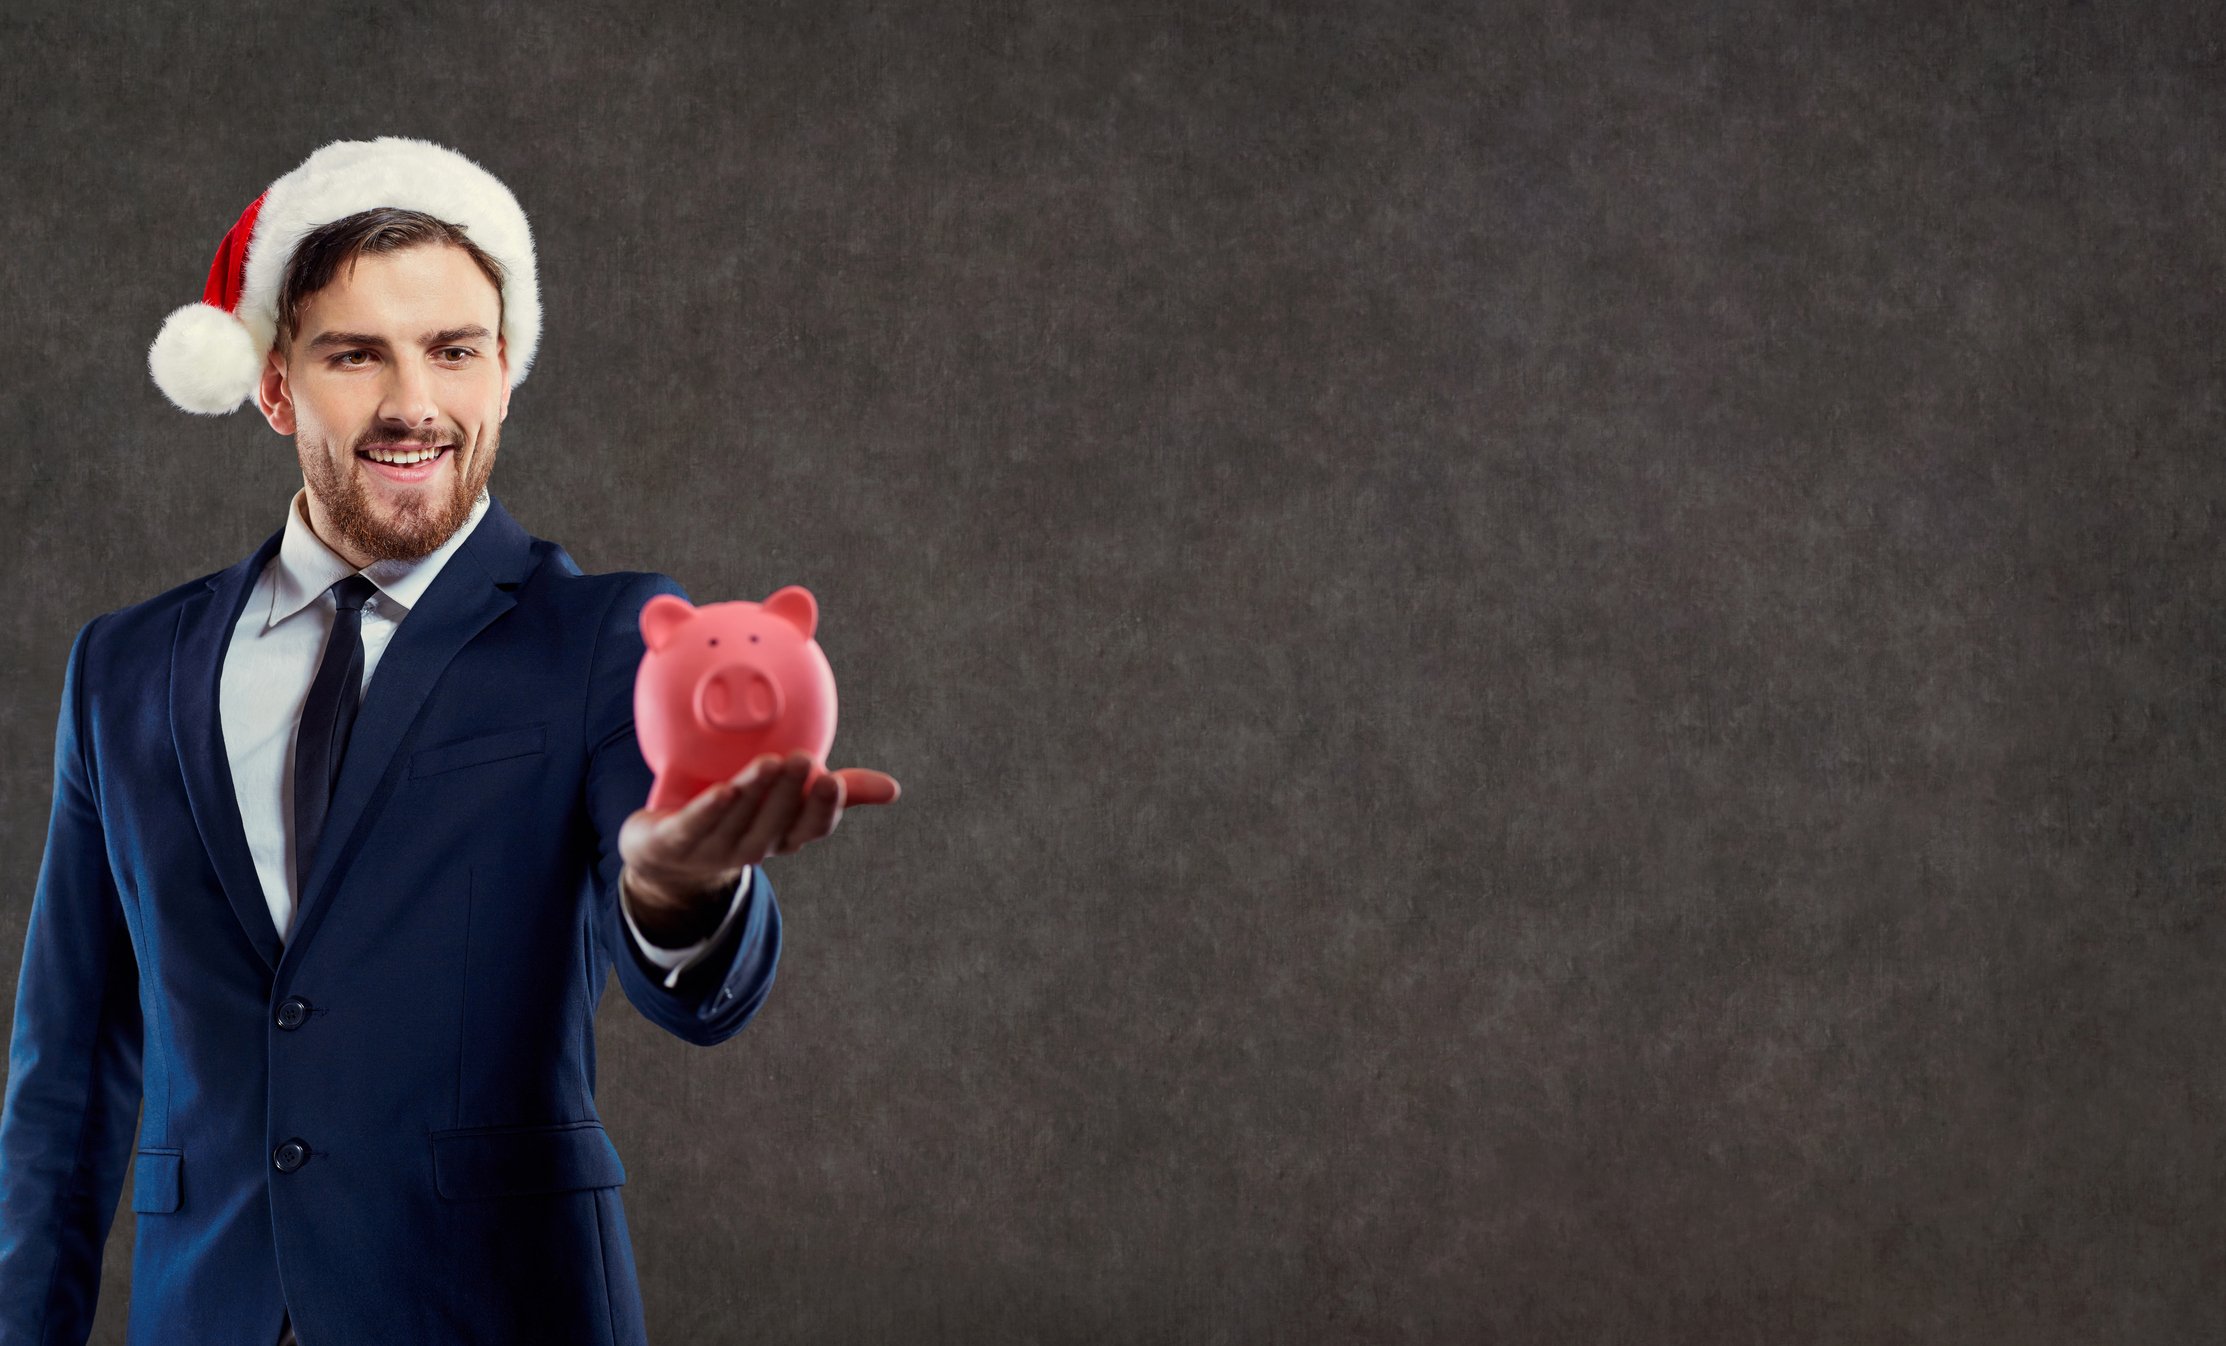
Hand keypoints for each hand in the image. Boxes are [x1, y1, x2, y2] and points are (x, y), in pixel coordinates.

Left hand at [619, 750, 899, 942]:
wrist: (664, 851)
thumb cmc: (735, 816)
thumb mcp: (784, 800)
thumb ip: (837, 790)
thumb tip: (893, 789)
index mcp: (783, 836)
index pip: (810, 827)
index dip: (823, 809)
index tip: (834, 781)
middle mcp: (753, 847)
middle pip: (774, 823)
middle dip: (788, 793)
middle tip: (800, 758)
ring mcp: (712, 849)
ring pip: (736, 822)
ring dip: (753, 794)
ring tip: (767, 763)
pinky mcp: (674, 842)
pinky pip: (694, 827)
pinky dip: (709, 812)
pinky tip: (722, 791)